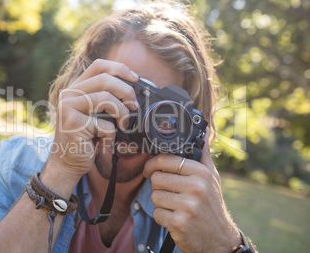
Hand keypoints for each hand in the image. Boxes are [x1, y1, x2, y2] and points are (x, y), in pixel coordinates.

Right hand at [48, 59, 138, 177]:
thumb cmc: (86, 139)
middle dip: (126, 91)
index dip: (120, 68)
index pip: (98, 66)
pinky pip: (104, 124)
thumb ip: (106, 100)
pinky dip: (111, 135)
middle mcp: (69, 94)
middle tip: (134, 106)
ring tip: (123, 125)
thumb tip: (133, 91)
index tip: (135, 78)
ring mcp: (68, 107)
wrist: (67, 163)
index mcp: (76, 88)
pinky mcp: (72, 123)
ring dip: (122, 113)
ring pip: (105, 98)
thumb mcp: (96, 115)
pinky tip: (105, 140)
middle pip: (105, 79)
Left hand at [143, 129, 240, 252]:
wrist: (220, 239)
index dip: (152, 164)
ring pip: (154, 196)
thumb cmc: (212, 205)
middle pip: (156, 178)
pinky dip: (162, 217)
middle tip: (169, 192)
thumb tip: (205, 130)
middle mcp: (196, 187)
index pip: (166, 160)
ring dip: (160, 202)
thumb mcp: (212, 178)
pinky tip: (175, 218)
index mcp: (201, 173)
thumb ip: (203, 155)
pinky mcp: (179, 223)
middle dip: (159, 186)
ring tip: (175, 206)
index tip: (149, 169)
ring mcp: (187, 206)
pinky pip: (157, 213)